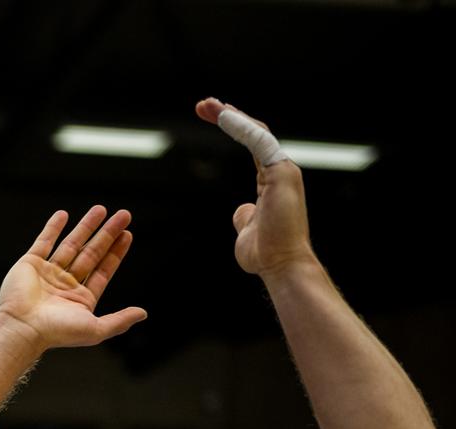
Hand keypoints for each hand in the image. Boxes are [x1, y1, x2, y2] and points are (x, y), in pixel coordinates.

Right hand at [0, 206, 146, 350]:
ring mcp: (47, 273)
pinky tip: (64, 215)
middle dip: (107, 234)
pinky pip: (43, 242)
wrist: (22, 328)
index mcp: (79, 298)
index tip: (127, 234)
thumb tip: (142, 314)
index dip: (115, 252)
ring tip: (101, 209)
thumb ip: (119, 321)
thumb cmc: (56, 332)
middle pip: (91, 253)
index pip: (103, 270)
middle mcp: (64, 284)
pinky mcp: (29, 264)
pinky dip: (52, 228)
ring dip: (86, 226)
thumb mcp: (95, 330)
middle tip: (123, 215)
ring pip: (71, 245)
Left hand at [195, 98, 315, 278]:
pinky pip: (259, 141)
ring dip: (231, 115)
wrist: (280, 265)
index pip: (252, 143)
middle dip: (228, 115)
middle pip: (253, 131)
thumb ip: (245, 217)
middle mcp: (281, 169)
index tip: (210, 114)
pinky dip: (241, 126)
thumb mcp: (247, 230)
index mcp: (273, 180)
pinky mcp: (282, 172)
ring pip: (256, 131)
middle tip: (202, 104)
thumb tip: (242, 210)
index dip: (233, 126)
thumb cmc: (265, 252)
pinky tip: (223, 115)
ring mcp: (284, 169)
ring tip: (207, 105)